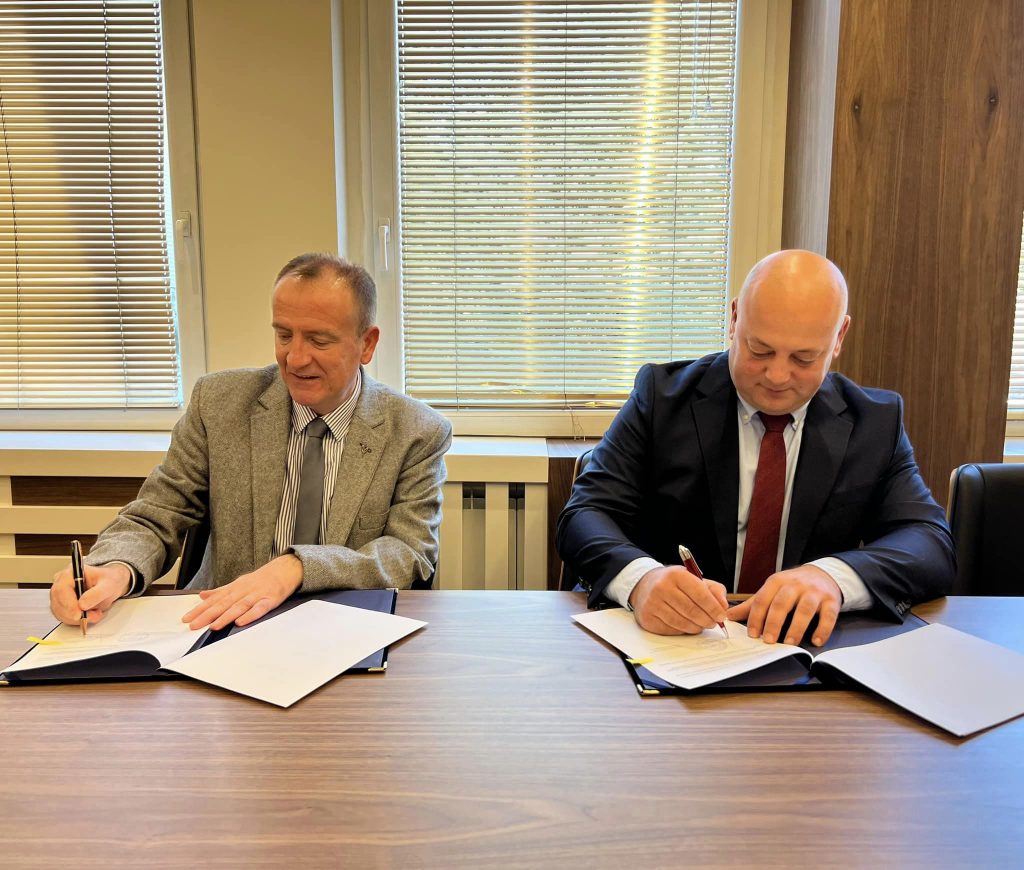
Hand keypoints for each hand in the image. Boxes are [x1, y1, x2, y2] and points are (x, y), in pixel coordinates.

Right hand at [50, 562, 131, 626]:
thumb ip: (97, 594)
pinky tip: (88, 615)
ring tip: (94, 614)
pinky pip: (63, 617)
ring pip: (59, 612)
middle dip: (74, 614)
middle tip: (92, 616)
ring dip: (76, 619)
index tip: (78, 614)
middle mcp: (61, 583)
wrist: (111, 585)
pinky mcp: (62, 605)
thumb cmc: (109, 581)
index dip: (68, 604)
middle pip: (58, 603)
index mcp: (70, 573)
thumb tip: (82, 604)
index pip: (61, 590)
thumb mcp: (109, 585)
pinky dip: (75, 621)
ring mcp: (60, 595)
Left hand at [181, 554, 303, 629]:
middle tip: (194, 625)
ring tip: (214, 626)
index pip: (214, 599)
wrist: (286, 569)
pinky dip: (250, 615)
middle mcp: (243, 591)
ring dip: (225, 616)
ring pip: (239, 607)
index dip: (199, 609)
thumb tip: (202, 595)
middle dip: (207, 615)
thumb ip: (220, 591)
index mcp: (235, 588)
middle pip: (223, 604)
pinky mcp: (270, 600)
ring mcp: (256, 595)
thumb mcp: (239, 583)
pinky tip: (241, 622)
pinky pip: (259, 609)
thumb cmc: (261, 579)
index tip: (187, 618)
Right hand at [628, 565, 728, 634]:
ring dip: (696, 627)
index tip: (721, 616)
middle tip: (713, 623)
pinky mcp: (647, 618)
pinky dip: (682, 630)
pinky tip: (686, 625)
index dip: (714, 608)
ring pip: (681, 623)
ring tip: (701, 625)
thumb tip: (723, 605)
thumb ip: (713, 589)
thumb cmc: (674, 583)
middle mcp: (661, 588)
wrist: (645, 585)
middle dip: (707, 620)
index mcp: (676, 575)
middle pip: (691, 611)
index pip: (700, 594)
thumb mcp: (693, 578)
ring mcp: (652, 604)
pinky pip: (671, 630)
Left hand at [726, 565, 841, 646]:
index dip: (756, 617)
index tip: (753, 634)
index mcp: (776, 582)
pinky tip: (816, 640)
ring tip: (790, 643)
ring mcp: (814, 592)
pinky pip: (828, 615)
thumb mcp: (771, 590)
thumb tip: (728, 616)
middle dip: (774, 623)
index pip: (763, 599)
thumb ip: (752, 604)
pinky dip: (823, 629)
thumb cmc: (792, 586)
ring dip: (797, 627)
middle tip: (769, 640)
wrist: (822, 574)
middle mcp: (795, 585)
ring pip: (805, 609)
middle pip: (782, 603)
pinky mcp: (831, 600)